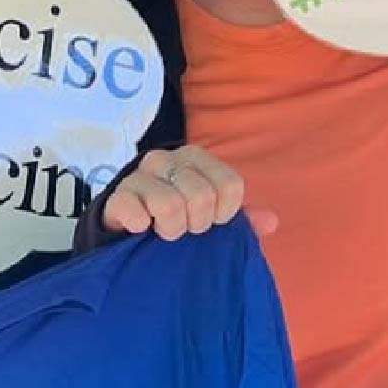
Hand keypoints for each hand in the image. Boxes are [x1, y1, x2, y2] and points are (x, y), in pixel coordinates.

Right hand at [100, 146, 276, 238]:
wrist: (127, 227)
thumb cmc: (176, 217)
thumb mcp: (211, 216)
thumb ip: (243, 219)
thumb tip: (270, 221)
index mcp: (195, 158)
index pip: (230, 186)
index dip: (224, 213)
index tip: (212, 221)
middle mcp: (166, 158)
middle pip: (201, 196)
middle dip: (197, 224)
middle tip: (185, 228)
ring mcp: (138, 175)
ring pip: (170, 205)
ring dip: (171, 230)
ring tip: (163, 230)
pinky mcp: (116, 196)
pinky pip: (136, 214)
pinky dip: (142, 228)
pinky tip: (141, 229)